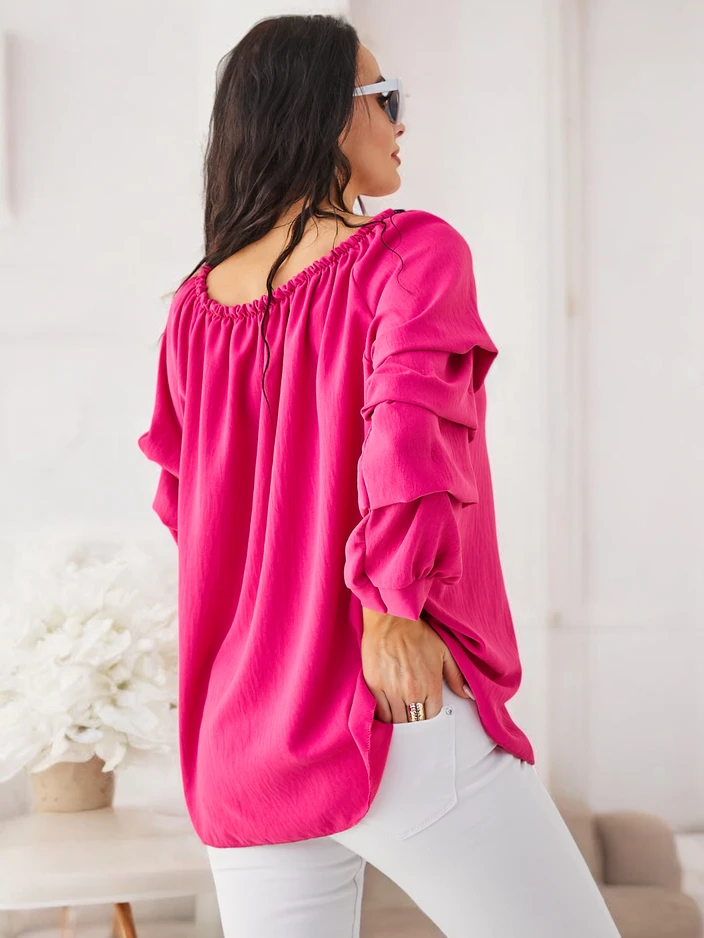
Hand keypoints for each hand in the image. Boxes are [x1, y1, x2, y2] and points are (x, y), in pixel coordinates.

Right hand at [361, 606, 470, 723]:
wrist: (391, 619)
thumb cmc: (416, 632)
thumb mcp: (444, 651)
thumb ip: (457, 676)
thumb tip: (467, 694)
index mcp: (430, 685)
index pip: (432, 717)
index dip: (430, 716)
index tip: (427, 712)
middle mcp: (411, 692)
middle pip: (415, 722)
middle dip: (416, 721)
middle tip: (414, 715)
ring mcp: (391, 690)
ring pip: (397, 721)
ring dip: (400, 721)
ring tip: (401, 714)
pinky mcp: (374, 685)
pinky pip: (380, 713)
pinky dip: (384, 716)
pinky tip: (388, 711)